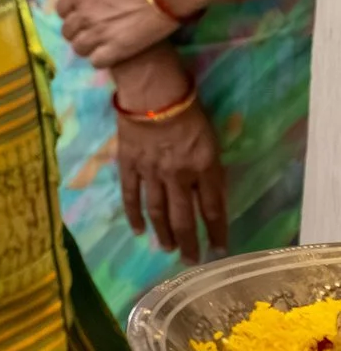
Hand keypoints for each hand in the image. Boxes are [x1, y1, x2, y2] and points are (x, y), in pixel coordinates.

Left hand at [42, 0, 180, 67]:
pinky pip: (97, 62)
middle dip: (76, 28)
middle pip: (68, 30)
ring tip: (99, 40)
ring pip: (80, 48)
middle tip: (92, 26)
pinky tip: (109, 51)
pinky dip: (100, 59)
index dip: (72, 10)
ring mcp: (100, 33)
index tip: (83, 9)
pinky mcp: (119, 49)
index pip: (61, 9)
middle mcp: (83, 14)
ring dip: (86, 45)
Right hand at [113, 59, 227, 261]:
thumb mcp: (211, 139)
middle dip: (189, 242)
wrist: (151, 90)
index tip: (220, 249)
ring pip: (158, 211)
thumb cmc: (188, 109)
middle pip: (185, 217)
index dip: (218, 232)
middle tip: (191, 260)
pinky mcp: (129, 165)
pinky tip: (138, 230)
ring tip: (167, 249)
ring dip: (164, 233)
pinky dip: (134, 215)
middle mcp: (179, 176)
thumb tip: (207, 194)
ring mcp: (151, 172)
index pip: (214, 209)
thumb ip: (210, 168)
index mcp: (204, 168)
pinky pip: (131, 195)